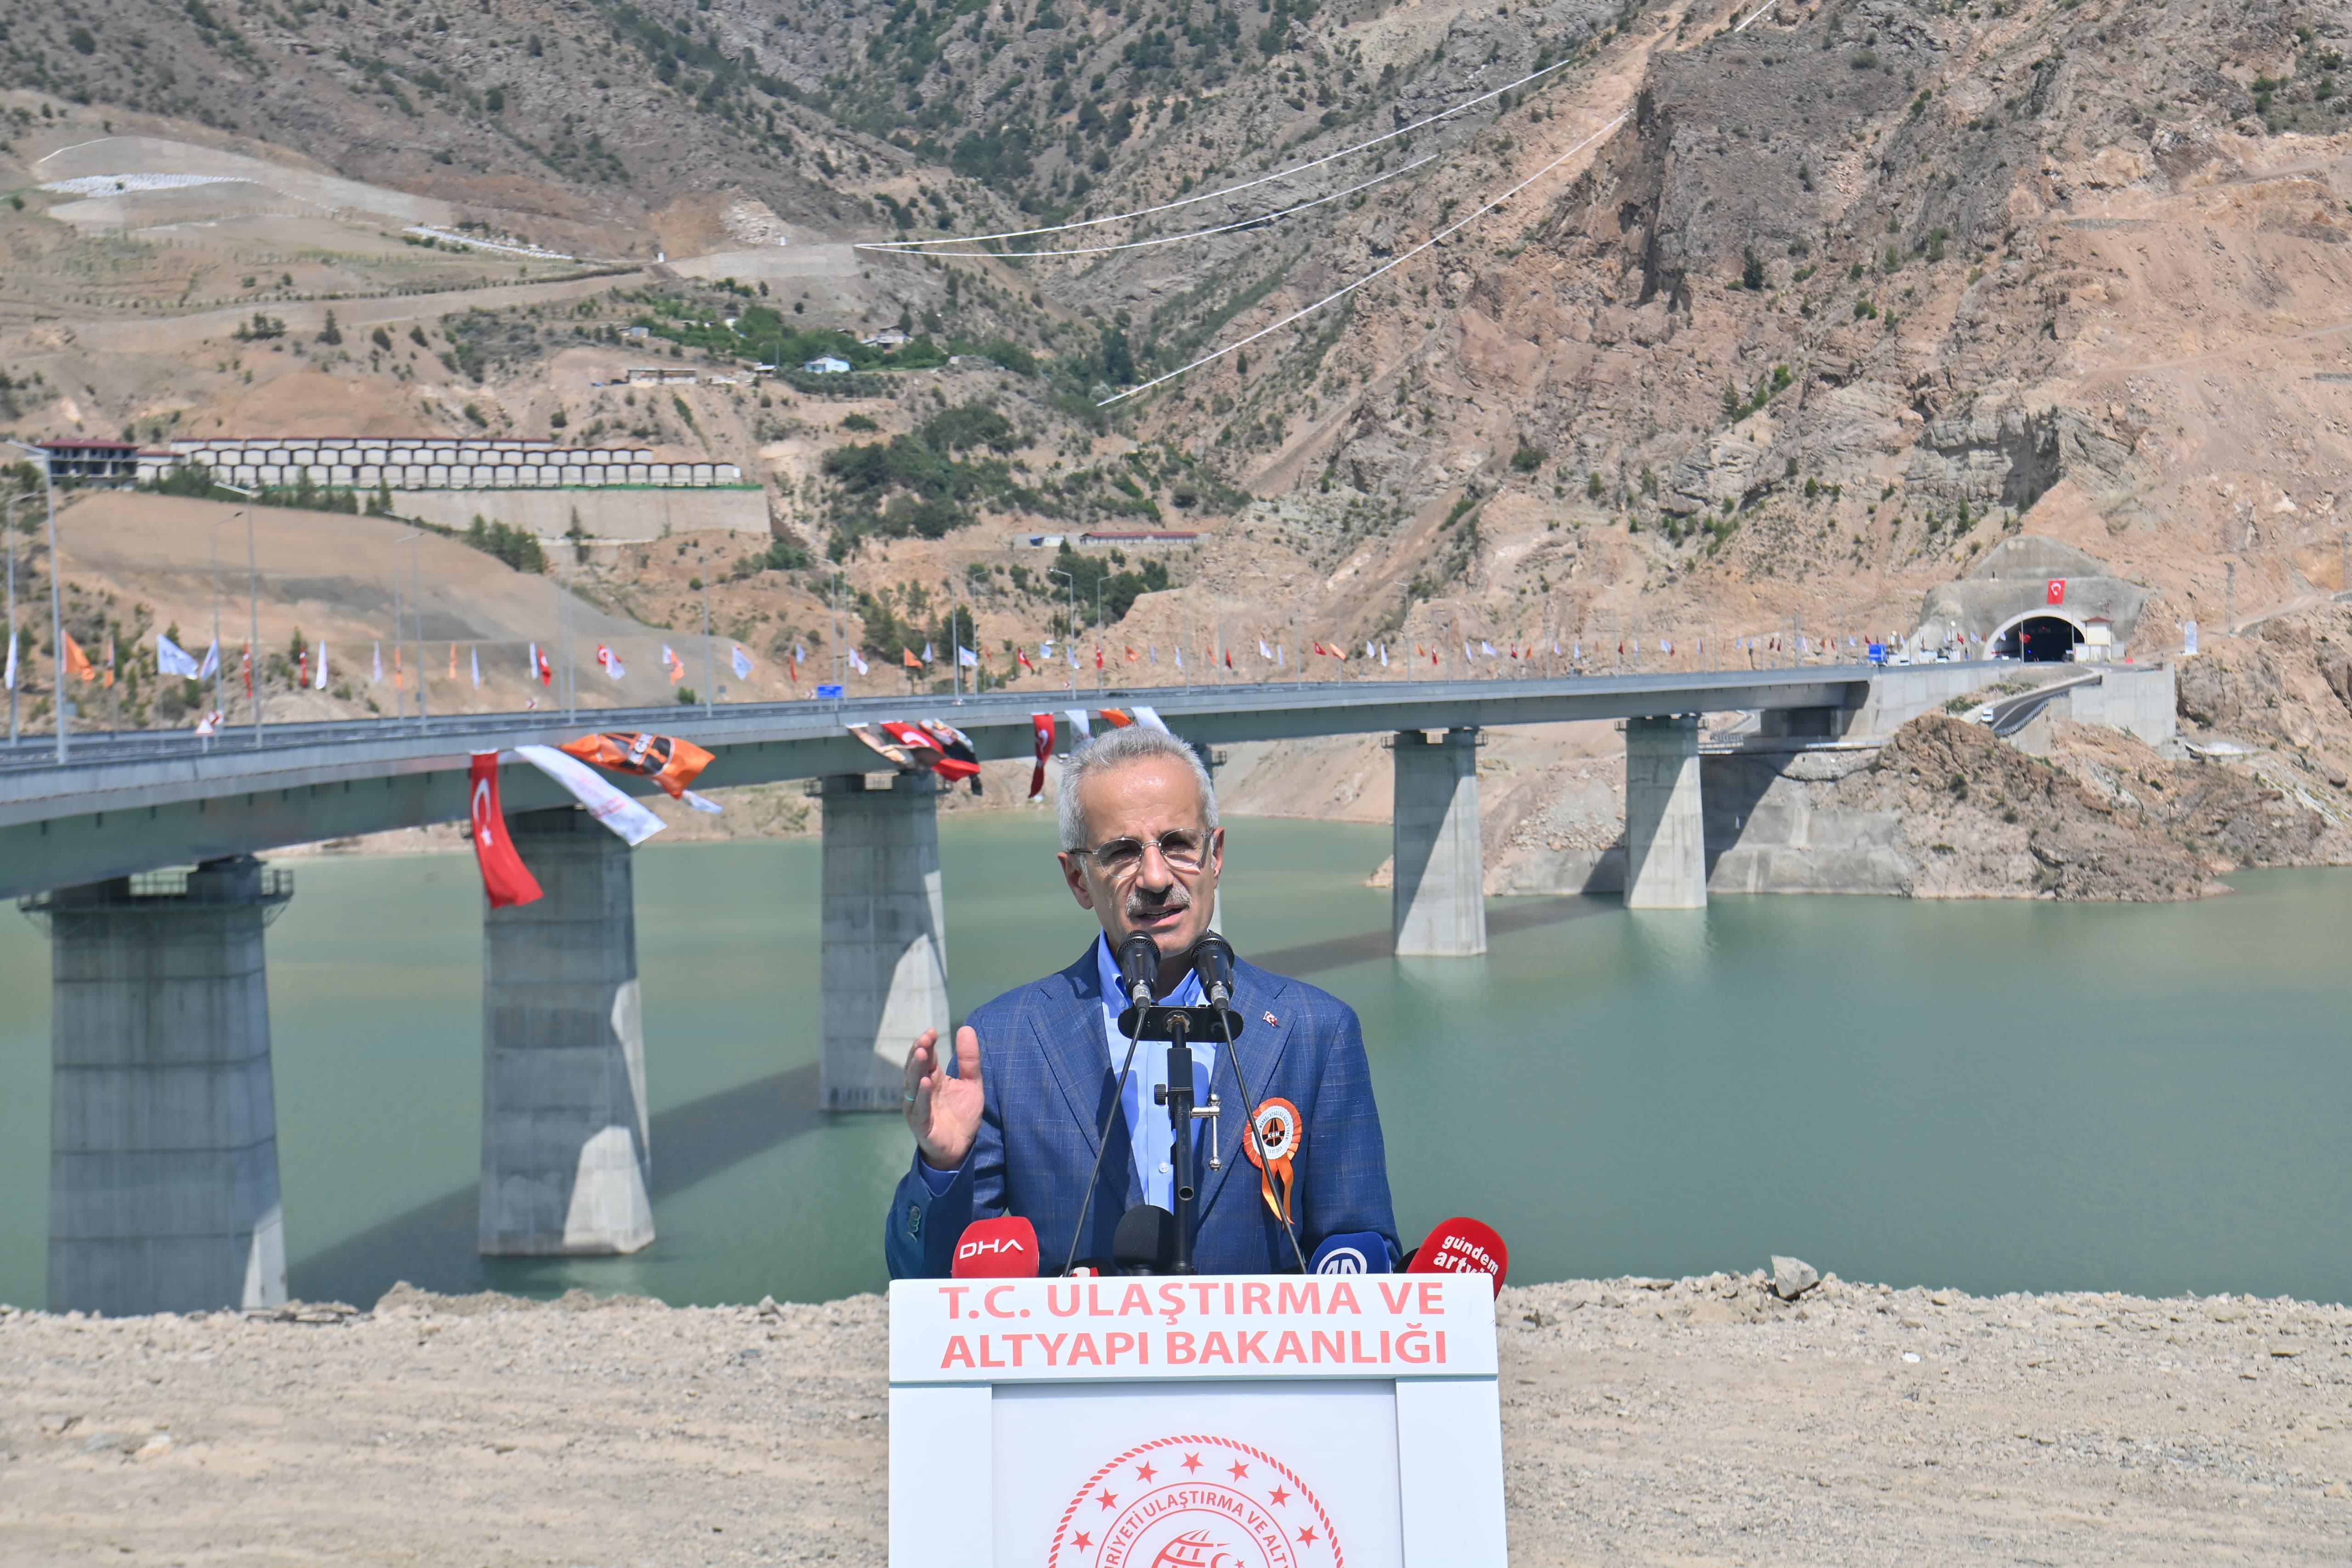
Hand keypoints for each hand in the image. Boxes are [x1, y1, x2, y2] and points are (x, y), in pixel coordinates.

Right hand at [903, 1025, 982, 1170]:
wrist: (962, 1148)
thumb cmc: (962, 1115)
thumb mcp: (972, 1083)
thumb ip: (969, 1059)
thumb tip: (966, 1028)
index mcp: (932, 1078)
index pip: (927, 1057)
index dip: (927, 1044)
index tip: (932, 1031)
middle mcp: (921, 1090)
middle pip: (915, 1067)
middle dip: (919, 1052)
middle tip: (925, 1038)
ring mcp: (918, 1106)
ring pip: (913, 1084)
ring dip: (917, 1069)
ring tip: (923, 1054)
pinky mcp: (921, 1124)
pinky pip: (920, 1108)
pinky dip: (922, 1096)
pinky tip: (926, 1083)